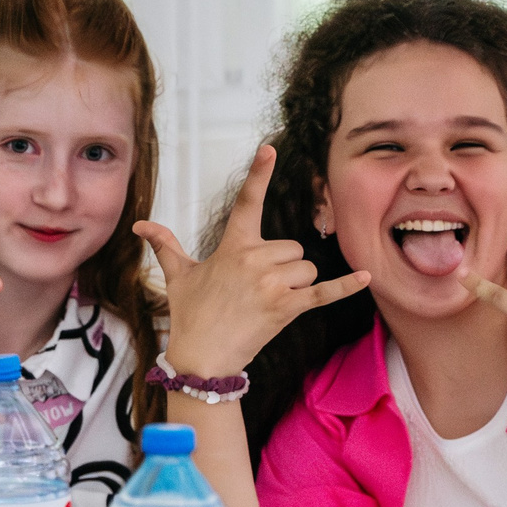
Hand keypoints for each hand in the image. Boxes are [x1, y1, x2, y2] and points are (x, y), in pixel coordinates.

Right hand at [134, 144, 368, 379]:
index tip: (270, 149)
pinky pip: (324, 292)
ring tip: (269, 302)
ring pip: (305, 268)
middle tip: (258, 289)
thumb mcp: (178, 276)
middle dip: (284, 266)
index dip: (258, 173)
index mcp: (233, 247)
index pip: (247, 202)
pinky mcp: (288, 309)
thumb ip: (165, 245)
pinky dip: (346, 287)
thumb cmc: (190, 315)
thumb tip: (139, 226)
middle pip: (292, 248)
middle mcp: (255, 260)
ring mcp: (273, 284)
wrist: (202, 358)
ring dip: (296, 283)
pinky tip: (367, 277)